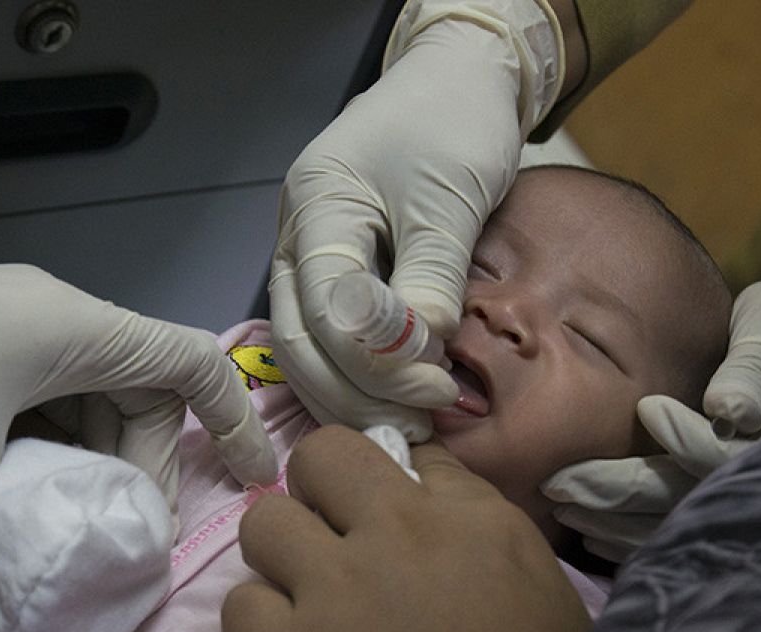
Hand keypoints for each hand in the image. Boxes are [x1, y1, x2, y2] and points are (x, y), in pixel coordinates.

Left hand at [0, 244, 276, 528]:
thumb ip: (28, 515)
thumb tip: (49, 538)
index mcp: (79, 332)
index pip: (190, 363)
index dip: (232, 420)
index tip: (248, 478)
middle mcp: (61, 321)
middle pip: (141, 394)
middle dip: (143, 469)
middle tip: (120, 536)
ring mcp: (16, 329)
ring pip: (90, 402)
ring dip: (92, 464)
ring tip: (67, 525)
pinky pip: (43, 400)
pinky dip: (50, 449)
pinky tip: (24, 495)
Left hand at [223, 426, 590, 631]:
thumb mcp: (547, 593)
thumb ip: (492, 534)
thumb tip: (448, 506)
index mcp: (470, 517)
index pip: (412, 451)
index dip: (395, 477)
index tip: (392, 506)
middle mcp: (396, 532)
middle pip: (322, 454)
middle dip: (318, 483)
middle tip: (330, 528)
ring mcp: (335, 587)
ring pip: (263, 520)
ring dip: (280, 553)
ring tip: (300, 589)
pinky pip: (238, 606)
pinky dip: (258, 627)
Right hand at [268, 0, 562, 439]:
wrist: (461, 80)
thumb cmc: (454, 122)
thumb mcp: (449, 197)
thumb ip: (430, 274)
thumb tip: (419, 353)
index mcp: (316, 205)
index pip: (324, 308)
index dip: (375, 361)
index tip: (435, 386)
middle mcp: (299, 235)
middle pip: (300, 340)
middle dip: (357, 393)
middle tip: (421, 422)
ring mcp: (313, 254)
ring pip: (310, 347)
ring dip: (356, 393)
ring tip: (415, 421)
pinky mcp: (339, 270)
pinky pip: (334, 336)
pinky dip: (363, 373)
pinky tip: (402, 396)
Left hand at [543, 277, 760, 557]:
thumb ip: (755, 372)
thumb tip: (728, 410)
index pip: (731, 455)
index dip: (690, 439)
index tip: (649, 409)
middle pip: (691, 498)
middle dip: (624, 493)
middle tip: (563, 485)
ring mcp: (743, 500)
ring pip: (677, 523)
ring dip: (617, 523)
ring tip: (564, 508)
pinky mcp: (720, 505)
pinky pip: (676, 530)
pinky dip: (631, 537)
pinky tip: (591, 534)